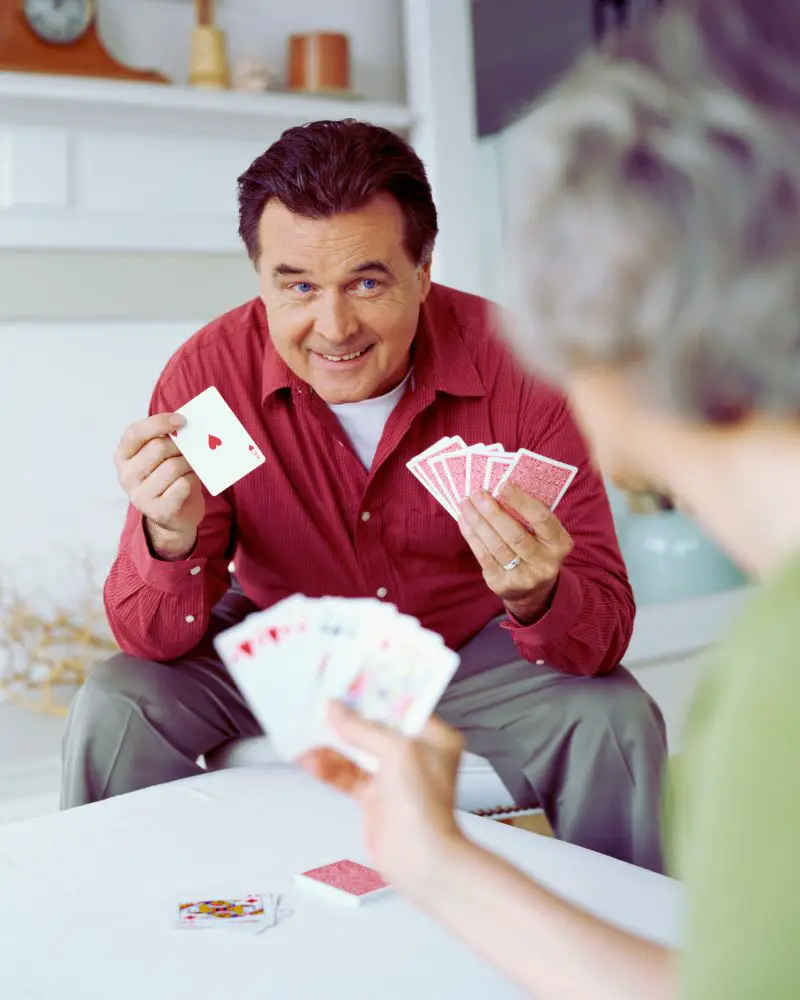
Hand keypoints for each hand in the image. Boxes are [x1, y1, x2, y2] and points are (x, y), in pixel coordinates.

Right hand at [114, 412, 203, 558]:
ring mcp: (139, 495)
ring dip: (189, 464)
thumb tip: (188, 426)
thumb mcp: (162, 456)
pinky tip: (189, 485)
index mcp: (123, 456)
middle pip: (158, 447)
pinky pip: (182, 485)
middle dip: (181, 445)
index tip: (182, 420)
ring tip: (190, 468)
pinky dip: (191, 482)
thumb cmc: (169, 479)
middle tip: (192, 450)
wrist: (175, 517)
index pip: (135, 433)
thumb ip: (167, 439)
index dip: (159, 423)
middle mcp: (126, 475)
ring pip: (173, 466)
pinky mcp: (157, 510)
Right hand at [298, 706, 465, 901]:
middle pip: (375, 726)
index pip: (402, 705)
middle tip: (323, 700)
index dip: (376, 692)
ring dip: (332, 742)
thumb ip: (363, 729)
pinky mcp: (374, 797)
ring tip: (307, 729)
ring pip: (356, 751)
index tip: (351, 679)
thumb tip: (338, 711)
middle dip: (348, 716)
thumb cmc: (425, 806)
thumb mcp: (397, 752)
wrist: (421, 860)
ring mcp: (393, 776)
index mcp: (433, 737)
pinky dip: (328, 767)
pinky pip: (347, 775)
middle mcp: (415, 754)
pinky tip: (310, 759)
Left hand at [458, 484, 572, 623]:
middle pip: (515, 534)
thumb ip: (528, 515)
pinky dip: (472, 536)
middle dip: (493, 512)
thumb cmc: (535, 548)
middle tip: (478, 493)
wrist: (532, 590)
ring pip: (496, 546)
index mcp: (560, 543)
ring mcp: (524, 577)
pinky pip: (484, 556)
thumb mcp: (542, 534)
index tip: (503, 484)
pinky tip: (464, 521)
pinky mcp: (503, 584)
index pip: (541, 518)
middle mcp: (545, 563)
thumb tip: (498, 488)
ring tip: (466, 504)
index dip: (521, 501)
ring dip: (477, 522)